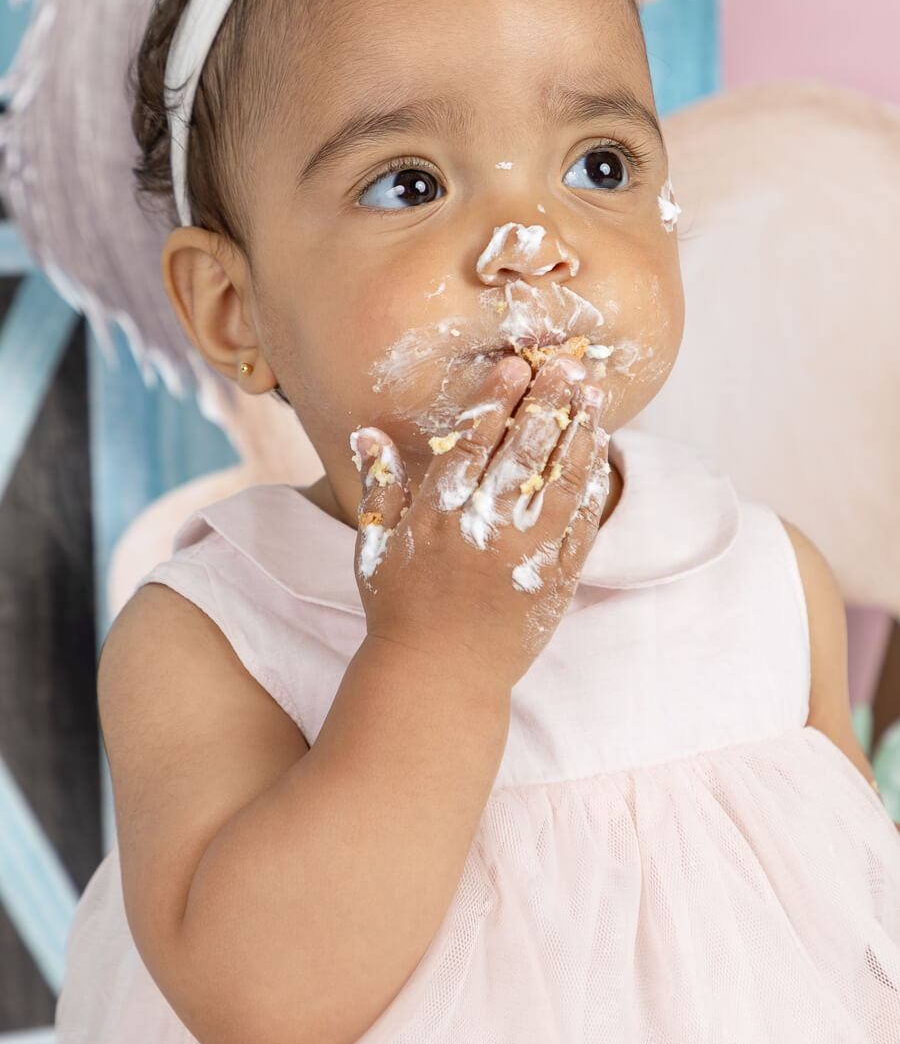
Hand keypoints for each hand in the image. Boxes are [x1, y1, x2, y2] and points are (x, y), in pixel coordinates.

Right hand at [349, 354, 609, 692]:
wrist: (439, 681)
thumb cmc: (400, 610)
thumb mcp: (376, 547)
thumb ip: (379, 486)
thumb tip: (368, 431)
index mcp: (436, 519)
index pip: (471, 446)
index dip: (495, 402)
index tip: (515, 367)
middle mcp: (482, 532)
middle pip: (522, 453)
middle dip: (547, 402)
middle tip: (566, 363)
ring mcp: (523, 557)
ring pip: (559, 481)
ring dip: (578, 432)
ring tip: (590, 393)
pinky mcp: (554, 580)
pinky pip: (580, 524)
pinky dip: (591, 483)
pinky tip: (599, 449)